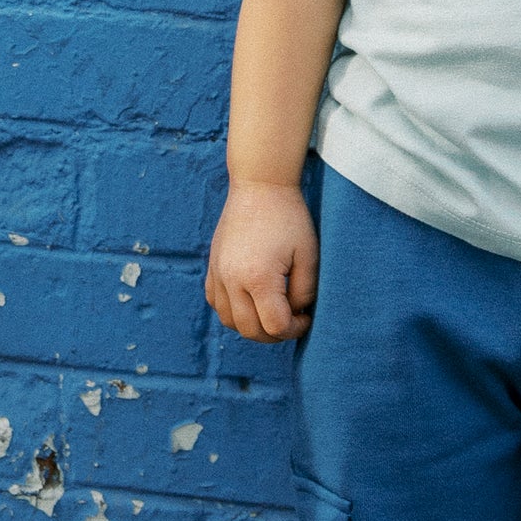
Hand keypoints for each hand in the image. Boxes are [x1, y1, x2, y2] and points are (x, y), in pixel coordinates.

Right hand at [205, 180, 319, 342]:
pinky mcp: (211, 266)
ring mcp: (218, 273)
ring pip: (229, 321)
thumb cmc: (289, 218)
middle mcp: (232, 279)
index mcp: (258, 277)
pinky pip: (216, 303)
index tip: (306, 316)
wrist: (259, 186)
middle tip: (292, 320)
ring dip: (251, 325)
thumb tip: (294, 313)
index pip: (275, 326)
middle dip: (274, 333)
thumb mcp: (308, 256)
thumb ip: (304, 292)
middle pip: (250, 330)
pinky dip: (232, 311)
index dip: (295, 329)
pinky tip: (250, 300)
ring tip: (271, 311)